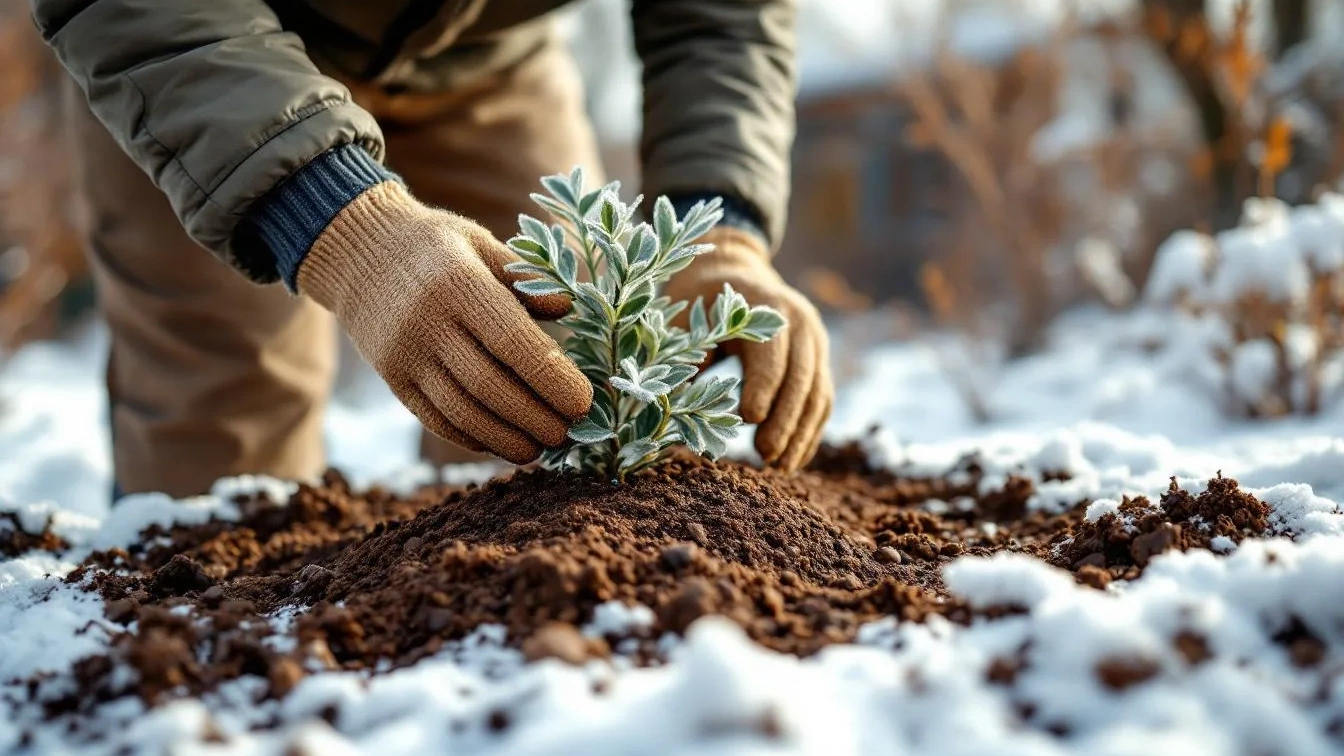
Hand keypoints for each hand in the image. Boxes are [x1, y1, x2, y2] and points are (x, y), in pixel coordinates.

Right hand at [298, 182, 591, 463]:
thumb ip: (525, 277)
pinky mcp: (393, 379)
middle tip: (570, 435)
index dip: (550, 377)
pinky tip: (503, 443)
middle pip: (488, 385)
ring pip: (461, 411)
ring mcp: (405, 356)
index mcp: (459, 284)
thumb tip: (569, 307)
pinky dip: (472, 438)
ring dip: (507, 438)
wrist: (355, 251)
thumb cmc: (436, 245)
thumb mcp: (480, 242)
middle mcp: (428, 324)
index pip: (511, 341)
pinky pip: (436, 419)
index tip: (584, 403)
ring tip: (541, 449)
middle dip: (535, 417)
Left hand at [663, 227, 832, 471]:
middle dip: (784, 420)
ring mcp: (815, 339)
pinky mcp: (819, 359)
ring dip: (801, 434)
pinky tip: (793, 459)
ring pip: (817, 393)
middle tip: (765, 456)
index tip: (748, 420)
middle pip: (801, 377)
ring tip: (779, 468)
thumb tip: (677, 406)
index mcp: (763, 304)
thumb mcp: (685, 318)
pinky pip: (822, 399)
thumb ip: (685, 356)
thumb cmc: (699, 299)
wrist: (731, 271)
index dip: (763, 385)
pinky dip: (810, 431)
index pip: (771, 351)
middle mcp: (799, 320)